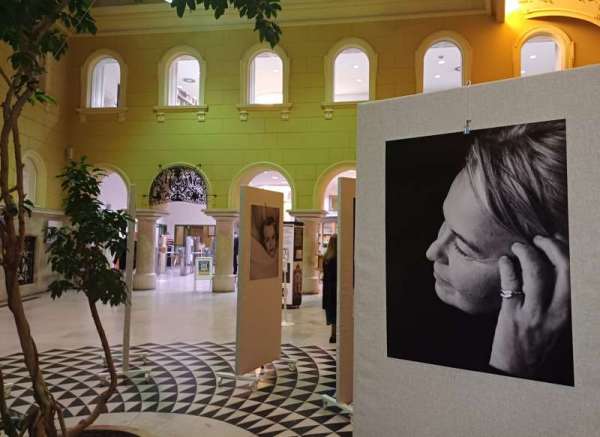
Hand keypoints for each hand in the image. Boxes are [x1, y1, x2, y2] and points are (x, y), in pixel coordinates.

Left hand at [489, 235, 570, 376]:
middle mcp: (558, 312)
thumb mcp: (557, 320)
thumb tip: (551, 262)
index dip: (567, 249)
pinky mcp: (513, 316)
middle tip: (538, 239)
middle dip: (552, 246)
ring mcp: (535, 313)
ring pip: (536, 272)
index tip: (556, 237)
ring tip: (518, 247)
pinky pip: (511, 283)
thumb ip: (558, 295)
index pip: (578, 273)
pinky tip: (505, 261)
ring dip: (526, 252)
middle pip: (565, 268)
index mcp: (571, 311)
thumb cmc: (537, 341)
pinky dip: (508, 267)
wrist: (517, 370)